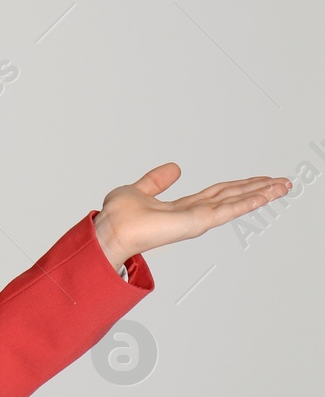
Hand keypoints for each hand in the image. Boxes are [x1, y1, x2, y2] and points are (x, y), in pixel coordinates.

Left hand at [92, 162, 292, 267]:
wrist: (111, 228)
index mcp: (182, 207)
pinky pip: (227, 210)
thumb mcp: (139, 190)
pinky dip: (247, 202)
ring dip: (261, 194)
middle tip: (283, 181)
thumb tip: (175, 168)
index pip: (219, 194)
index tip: (260, 180)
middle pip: (234, 197)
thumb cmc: (118, 216)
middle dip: (258, 189)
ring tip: (284, 186)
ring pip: (236, 202)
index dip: (240, 186)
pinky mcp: (197, 222)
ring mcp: (198, 219)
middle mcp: (194, 214)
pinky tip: (265, 195)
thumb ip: (157, 180)